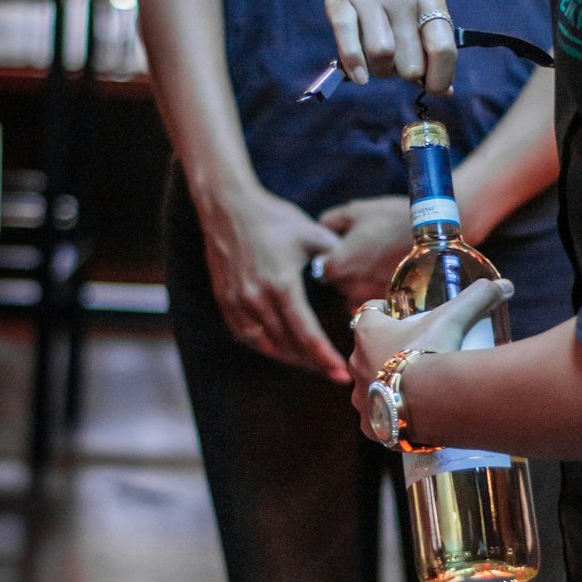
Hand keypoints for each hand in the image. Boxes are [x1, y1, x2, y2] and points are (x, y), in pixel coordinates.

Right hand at [199, 185, 349, 380]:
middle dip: (313, 363)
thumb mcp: (312, 233)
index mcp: (281, 285)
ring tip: (313, 363)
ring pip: (265, 346)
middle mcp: (256, 299)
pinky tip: (284, 348)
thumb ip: (335, 257)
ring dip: (290, 359)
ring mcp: (236, 302)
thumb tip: (356, 275)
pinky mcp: (225, 301)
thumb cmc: (274, 218)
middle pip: (287, 346)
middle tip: (335, 373)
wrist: (228, 207)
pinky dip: (267, 346)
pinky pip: (246, 335)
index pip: (306, 333)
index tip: (341, 374)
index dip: (324, 357)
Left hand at [313, 195, 410, 307]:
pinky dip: (375, 290)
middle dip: (344, 272)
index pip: (319, 269)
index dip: (328, 258)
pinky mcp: (389, 302)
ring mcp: (370, 297)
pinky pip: (373, 300)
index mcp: (337, 265)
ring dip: (359, 283)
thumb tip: (320, 229)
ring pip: (353, 295)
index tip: (340, 248)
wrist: (433, 233)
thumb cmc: (391, 219)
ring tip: (375, 263)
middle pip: (336, 285)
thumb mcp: (355, 211)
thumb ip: (330, 221)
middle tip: (361, 254)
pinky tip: (386, 273)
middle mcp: (350, 287)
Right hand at [324, 0, 457, 93]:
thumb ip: (436, 40)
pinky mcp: (340, 1)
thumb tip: (444, 90)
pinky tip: (361, 74)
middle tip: (401, 65)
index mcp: (428, 0)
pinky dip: (356, 66)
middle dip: (406, 74)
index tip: (434, 87)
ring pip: (381, 56)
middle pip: (410, 62)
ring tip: (381, 62)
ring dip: (382, 71)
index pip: (442, 50)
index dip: (440, 80)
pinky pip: (348, 43)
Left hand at [348, 278, 513, 438]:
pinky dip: (390, 416)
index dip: (382, 314)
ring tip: (414, 387)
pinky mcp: (370, 425)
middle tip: (415, 353)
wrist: (431, 402)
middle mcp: (356, 363)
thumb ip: (477, 297)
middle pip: (368, 351)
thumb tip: (504, 285)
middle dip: (385, 351)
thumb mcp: (455, 319)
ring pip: (369, 386)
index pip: (368, 314)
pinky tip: (408, 415)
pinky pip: (376, 419)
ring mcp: (361, 397)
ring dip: (386, 384)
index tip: (399, 316)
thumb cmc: (434, 352)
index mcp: (368, 333)